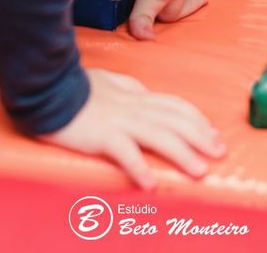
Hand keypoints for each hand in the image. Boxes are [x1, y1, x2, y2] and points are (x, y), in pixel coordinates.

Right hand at [40, 68, 225, 188]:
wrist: (46, 86)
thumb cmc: (74, 87)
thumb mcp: (108, 81)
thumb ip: (128, 88)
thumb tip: (144, 93)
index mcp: (136, 94)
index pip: (174, 105)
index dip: (197, 119)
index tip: (213, 133)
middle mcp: (133, 106)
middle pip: (175, 120)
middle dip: (201, 136)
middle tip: (220, 152)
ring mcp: (119, 120)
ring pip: (159, 136)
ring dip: (182, 154)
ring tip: (199, 171)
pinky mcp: (101, 134)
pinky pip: (125, 152)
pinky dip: (139, 168)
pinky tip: (151, 185)